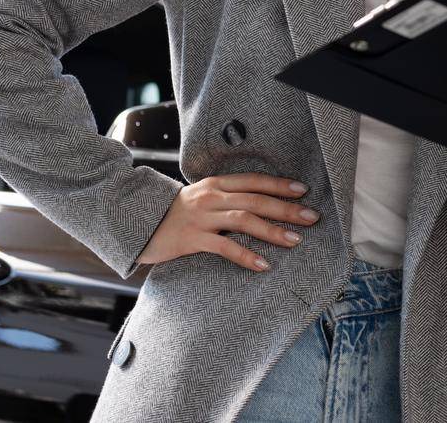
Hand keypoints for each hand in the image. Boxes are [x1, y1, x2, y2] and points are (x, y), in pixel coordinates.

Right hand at [138, 173, 318, 271]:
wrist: (134, 221)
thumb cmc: (175, 214)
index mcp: (216, 184)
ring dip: (272, 230)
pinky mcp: (191, 239)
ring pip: (244, 220)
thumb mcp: (202, 198)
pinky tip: (263, 265)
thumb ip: (227, 198)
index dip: (279, 184)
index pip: (254, 180)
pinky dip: (246, 256)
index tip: (303, 191)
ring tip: (295, 240)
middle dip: (286, 208)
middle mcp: (211, 197)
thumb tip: (263, 205)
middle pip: (255, 199)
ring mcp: (201, 217)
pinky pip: (224, 247)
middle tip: (311, 217)